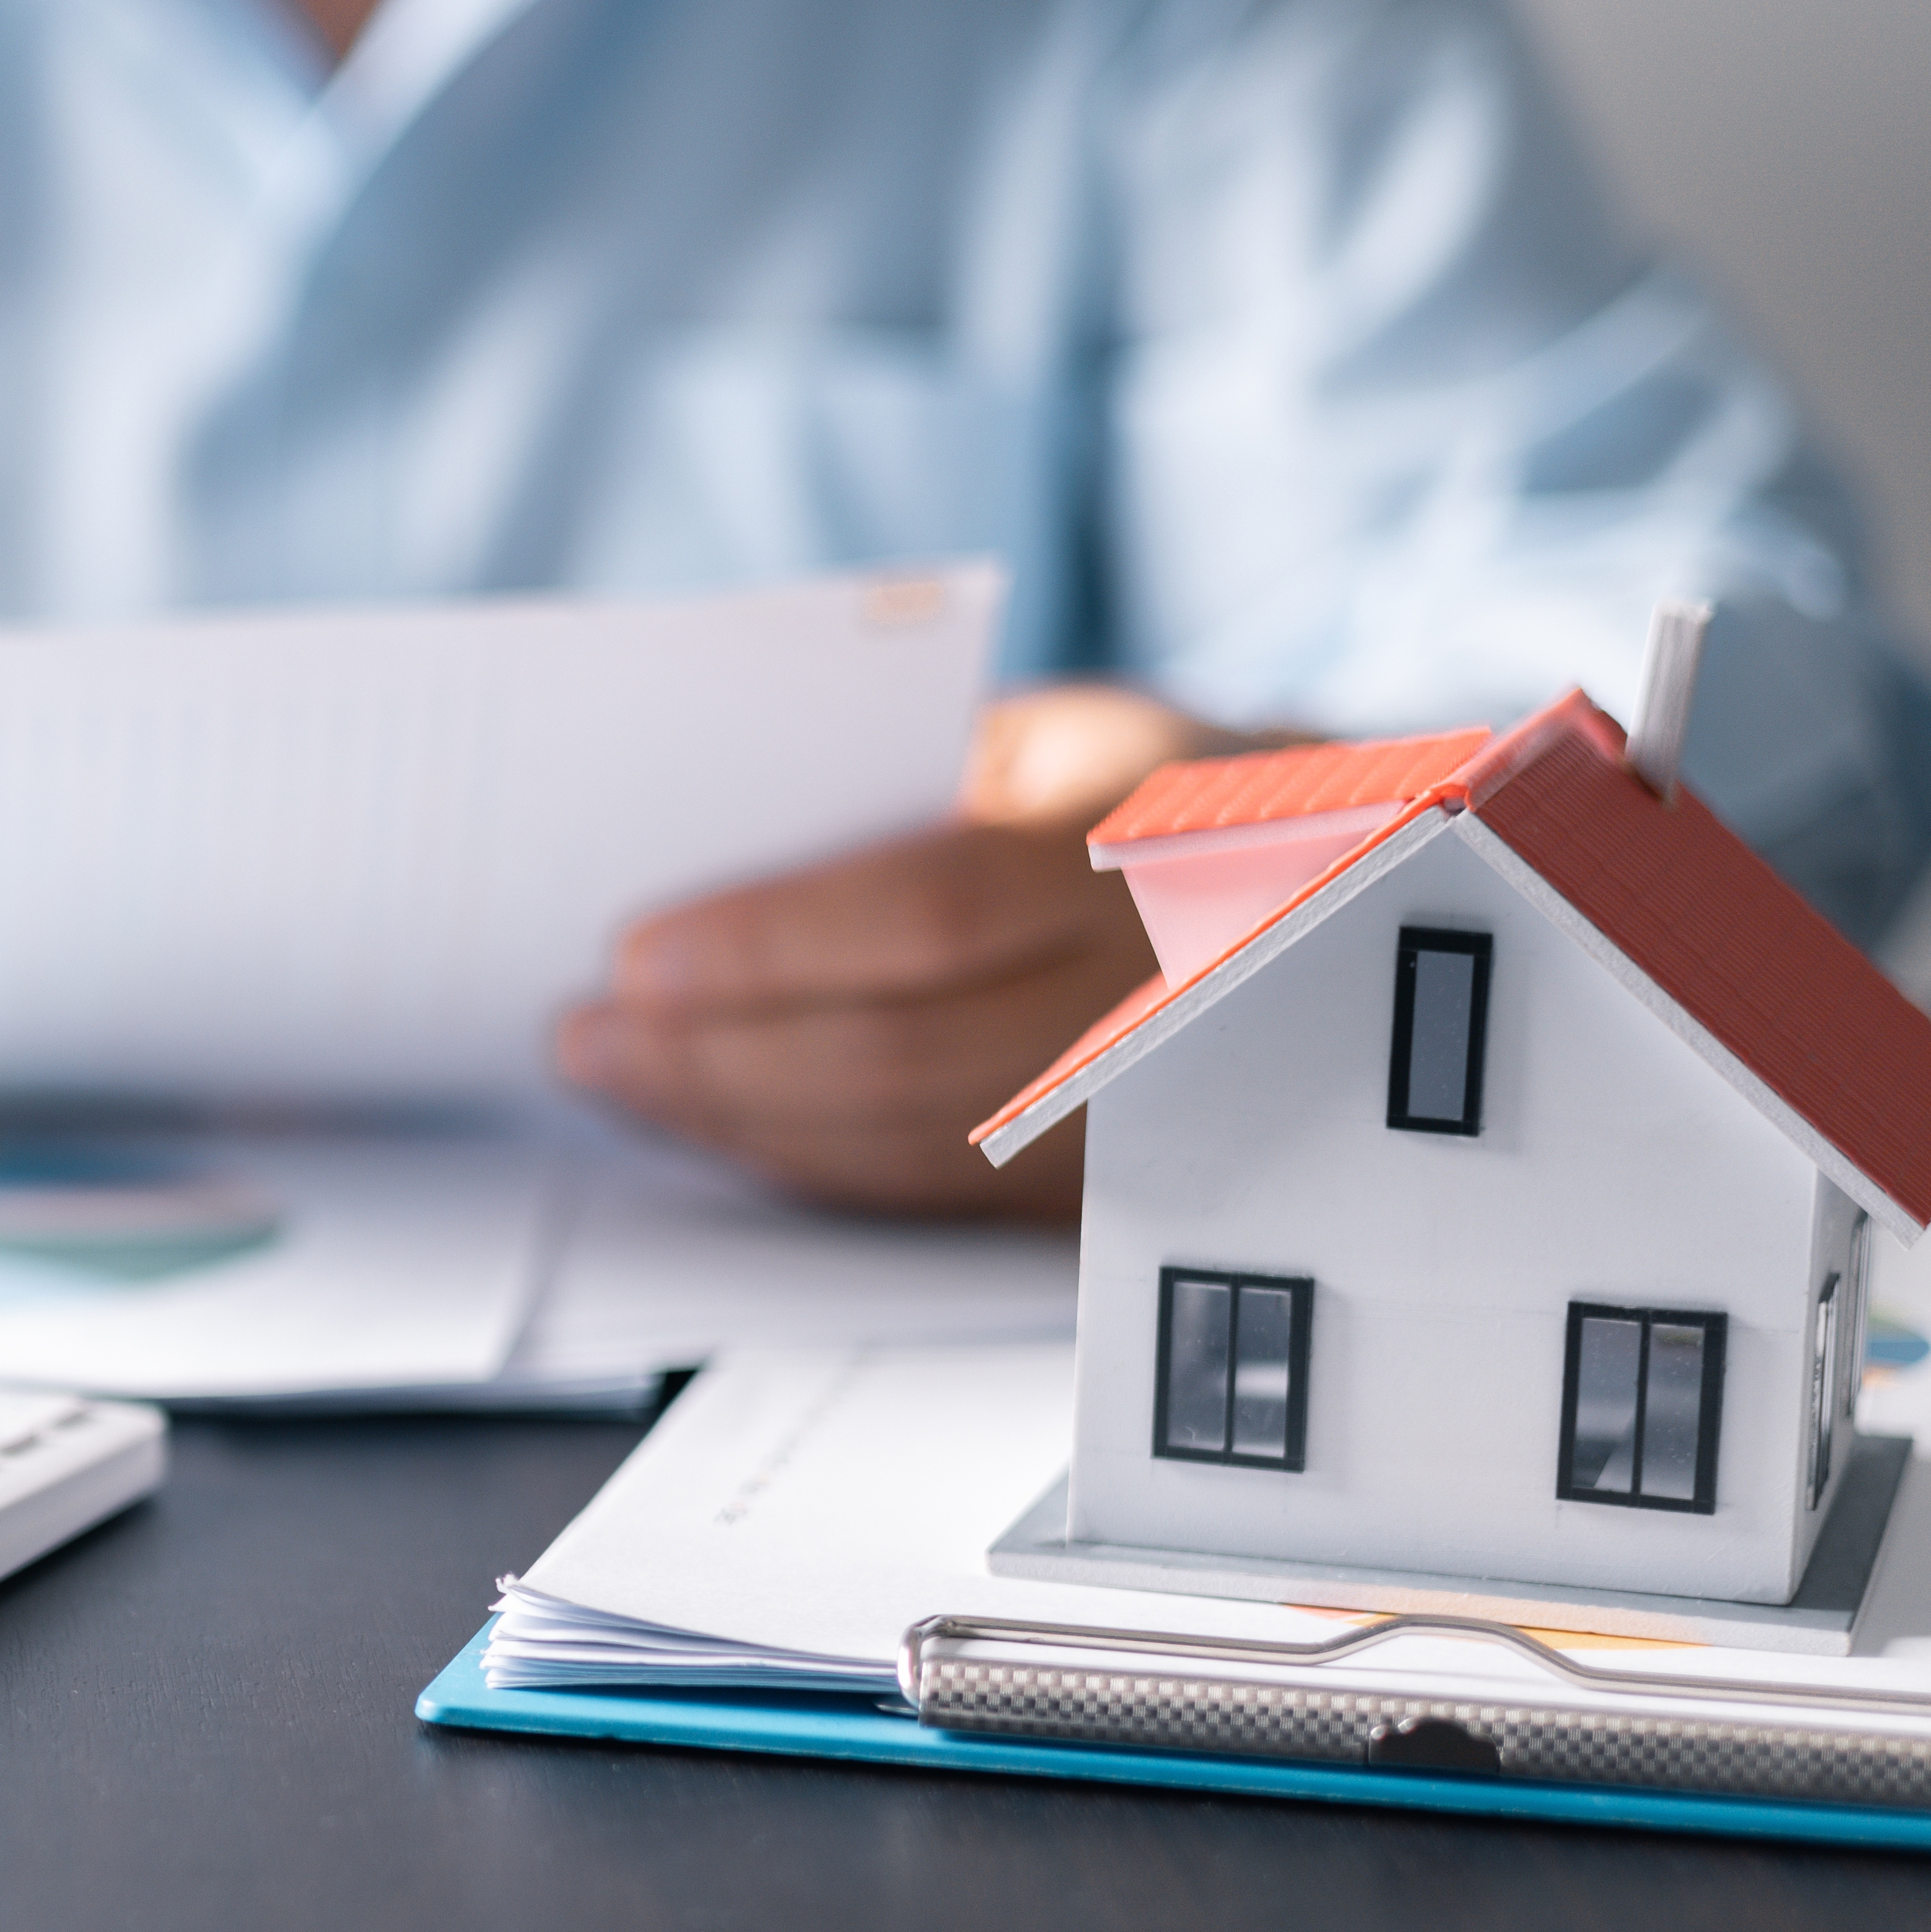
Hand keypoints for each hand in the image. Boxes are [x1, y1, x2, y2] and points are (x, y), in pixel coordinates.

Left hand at [553, 684, 1260, 1219]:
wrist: (1342, 899)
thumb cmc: (1159, 793)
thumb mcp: (1067, 739)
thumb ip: (918, 784)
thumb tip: (721, 848)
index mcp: (1151, 843)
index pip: (934, 914)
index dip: (773, 948)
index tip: (636, 956)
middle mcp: (1164, 989)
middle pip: (906, 1057)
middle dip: (721, 1059)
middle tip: (588, 1040)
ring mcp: (1155, 1107)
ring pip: (918, 1144)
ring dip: (748, 1123)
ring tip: (624, 1080)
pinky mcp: (1126, 1185)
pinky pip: (946, 1192)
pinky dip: (819, 1164)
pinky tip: (728, 1127)